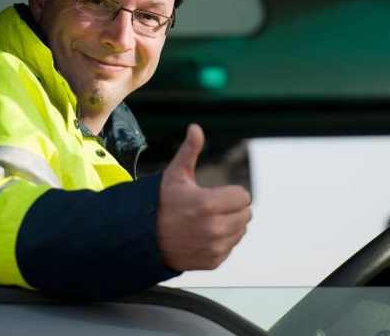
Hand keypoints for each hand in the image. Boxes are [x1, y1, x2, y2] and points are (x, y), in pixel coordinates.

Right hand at [157, 123, 252, 270]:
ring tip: (206, 222)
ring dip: (229, 225)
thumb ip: (190, 151)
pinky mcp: (213, 261)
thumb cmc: (162, 203)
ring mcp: (214, 247)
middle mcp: (214, 228)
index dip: (230, 193)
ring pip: (240, 231)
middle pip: (246, 214)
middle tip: (210, 208)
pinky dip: (222, 241)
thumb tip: (195, 127)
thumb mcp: (175, 175)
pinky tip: (203, 236)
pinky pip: (231, 246)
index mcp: (209, 204)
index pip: (244, 196)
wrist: (144, 238)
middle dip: (231, 208)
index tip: (214, 195)